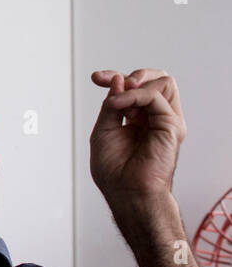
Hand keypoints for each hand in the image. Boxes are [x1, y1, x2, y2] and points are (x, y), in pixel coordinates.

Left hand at [89, 68, 186, 236]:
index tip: (96, 78)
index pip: (135, 87)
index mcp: (138, 118)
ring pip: (163, 82)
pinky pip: (155, 96)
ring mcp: (164, 120)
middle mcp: (154, 117)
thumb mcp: (104, 129)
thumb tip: (119, 79)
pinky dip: (133, 96)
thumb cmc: (114, 169)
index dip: (115, 77)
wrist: (125, 191)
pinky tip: (119, 107)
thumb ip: (111, 104)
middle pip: (155, 79)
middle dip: (132, 75)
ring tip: (118, 103)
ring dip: (135, 85)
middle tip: (109, 82)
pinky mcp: (171, 125)